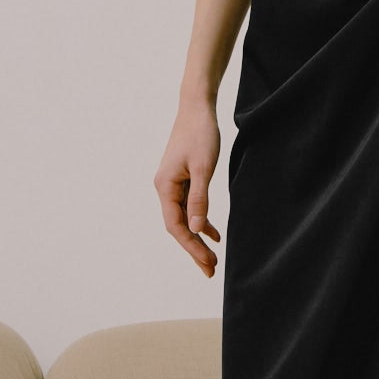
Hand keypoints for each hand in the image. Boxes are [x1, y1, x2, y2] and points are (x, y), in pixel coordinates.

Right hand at [155, 97, 222, 276]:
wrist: (196, 108)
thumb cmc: (200, 134)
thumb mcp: (203, 167)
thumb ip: (200, 199)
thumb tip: (198, 229)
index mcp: (165, 187)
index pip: (176, 226)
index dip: (191, 246)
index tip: (207, 262)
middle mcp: (164, 188)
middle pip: (179, 227)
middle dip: (194, 249)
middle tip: (210, 271)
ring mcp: (172, 184)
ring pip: (185, 219)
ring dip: (198, 239)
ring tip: (212, 259)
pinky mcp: (182, 179)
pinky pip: (190, 207)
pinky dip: (201, 221)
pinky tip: (213, 233)